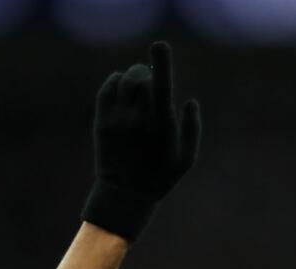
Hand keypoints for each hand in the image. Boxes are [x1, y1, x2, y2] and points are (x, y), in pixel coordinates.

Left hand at [81, 41, 201, 241]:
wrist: (125, 195)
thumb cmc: (161, 178)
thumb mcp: (186, 159)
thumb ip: (192, 129)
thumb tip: (189, 102)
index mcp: (162, 125)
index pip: (161, 86)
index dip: (161, 63)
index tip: (159, 46)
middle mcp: (139, 119)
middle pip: (141, 78)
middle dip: (147, 72)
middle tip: (150, 76)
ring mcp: (118, 120)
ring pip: (124, 81)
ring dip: (132, 76)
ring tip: (138, 84)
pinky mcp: (103, 122)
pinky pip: (107, 89)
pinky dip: (115, 82)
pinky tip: (122, 87)